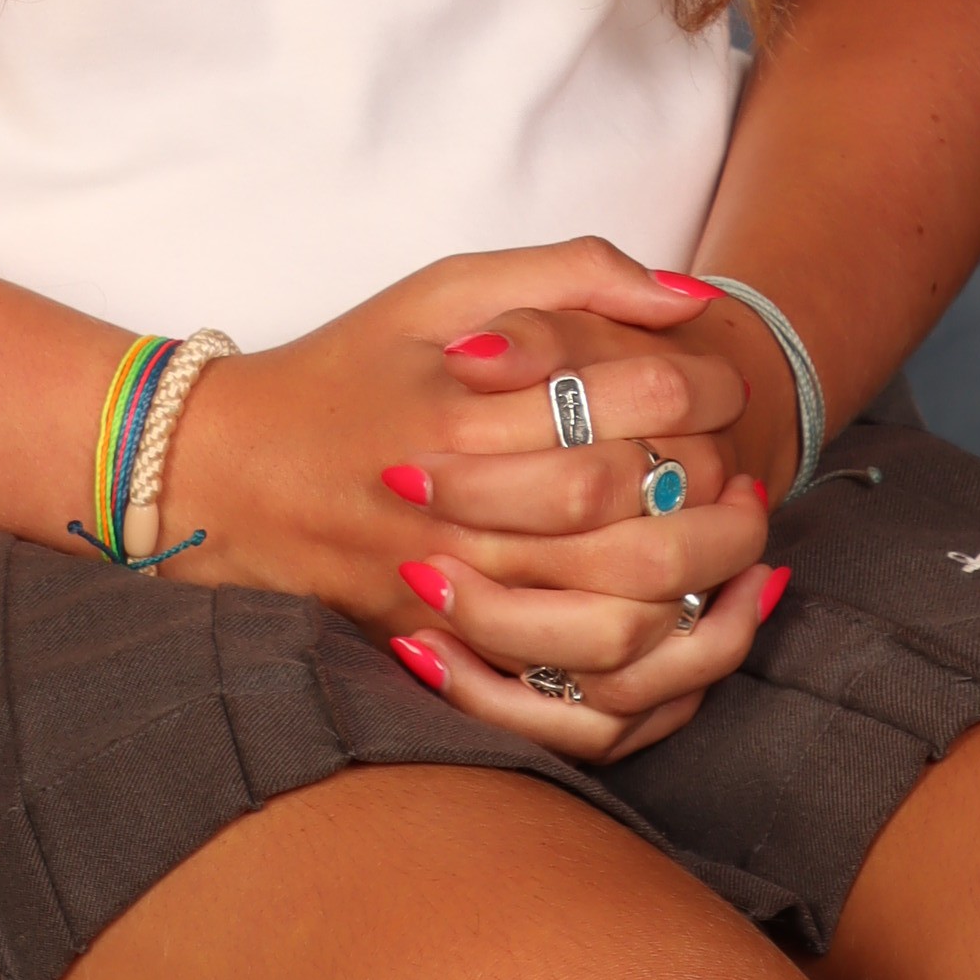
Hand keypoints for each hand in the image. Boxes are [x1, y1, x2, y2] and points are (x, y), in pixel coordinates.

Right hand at [152, 242, 776, 770]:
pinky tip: (680, 641)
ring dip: (697, 597)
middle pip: (629, 524)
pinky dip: (637, 687)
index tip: (727, 383)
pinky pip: (559, 705)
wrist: (226, 471)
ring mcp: (444, 599)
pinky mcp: (439, 659)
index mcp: (458, 412)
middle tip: (753, 484)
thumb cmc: (348, 367)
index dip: (701, 390)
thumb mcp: (441, 289)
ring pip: (608, 626)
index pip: (625, 404)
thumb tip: (685, 293)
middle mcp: (451, 512)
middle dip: (717, 506)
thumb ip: (564, 274)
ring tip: (736, 562)